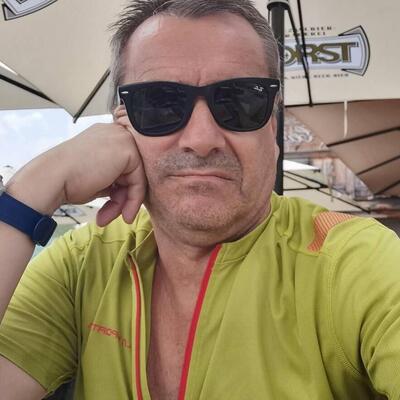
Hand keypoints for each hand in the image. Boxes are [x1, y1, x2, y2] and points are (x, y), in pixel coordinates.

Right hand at [7, 114, 146, 226]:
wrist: (53, 179)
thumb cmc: (68, 180)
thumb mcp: (98, 176)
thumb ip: (116, 178)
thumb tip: (130, 192)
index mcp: (106, 136)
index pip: (125, 165)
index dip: (121, 189)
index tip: (113, 207)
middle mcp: (116, 134)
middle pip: (133, 171)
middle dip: (123, 197)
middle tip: (110, 215)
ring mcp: (123, 140)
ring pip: (137, 178)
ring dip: (124, 202)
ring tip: (109, 217)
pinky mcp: (128, 151)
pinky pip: (139, 181)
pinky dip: (133, 200)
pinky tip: (124, 214)